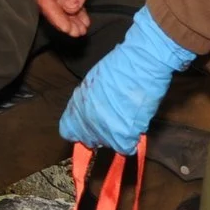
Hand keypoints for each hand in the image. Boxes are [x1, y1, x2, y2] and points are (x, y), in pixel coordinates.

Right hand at [35, 0, 122, 36]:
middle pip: (52, 3)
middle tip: (77, 32)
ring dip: (71, 18)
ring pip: (62, 4)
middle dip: (63, 19)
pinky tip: (84, 20)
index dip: (55, 15)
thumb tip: (68, 9)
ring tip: (82, 29)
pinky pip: (71, 0)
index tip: (67, 28)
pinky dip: (77, 11)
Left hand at [59, 6, 196, 154]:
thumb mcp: (94, 82)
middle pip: (89, 140)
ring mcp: (104, 131)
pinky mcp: (122, 136)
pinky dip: (132, 138)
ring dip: (117, 135)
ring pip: (109, 144)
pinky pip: (126, 147)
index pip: (68, 131)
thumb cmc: (121, 66)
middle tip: (114, 119)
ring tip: (127, 115)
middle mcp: (86, 121)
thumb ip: (88, 101)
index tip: (88, 128)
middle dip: (100, 133)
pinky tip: (136, 123)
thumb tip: (90, 112)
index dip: (79, 130)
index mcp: (77, 106)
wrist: (142, 62)